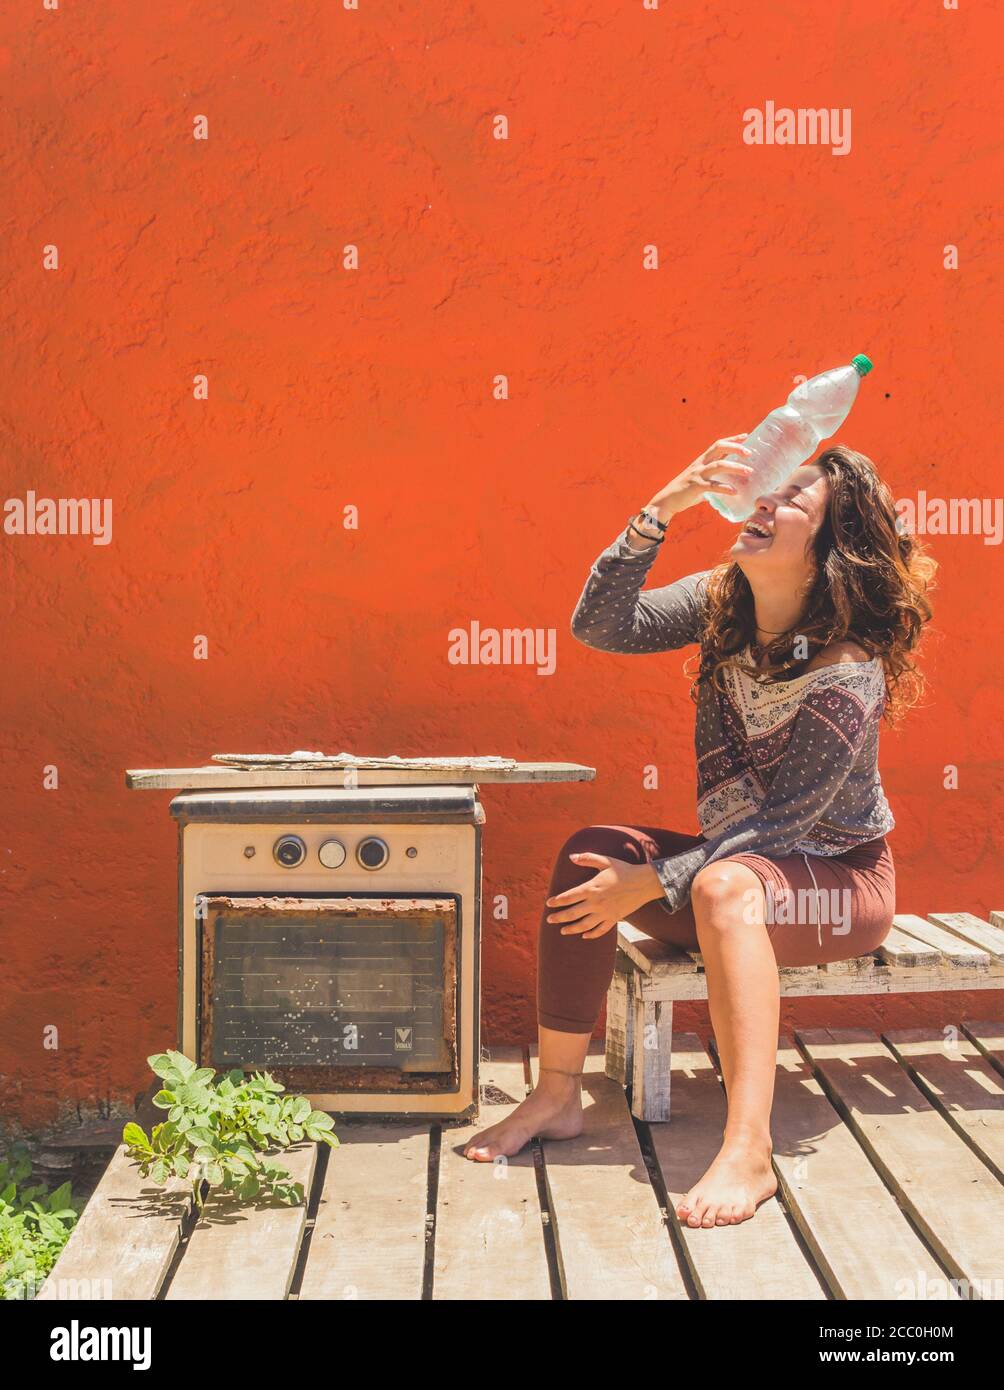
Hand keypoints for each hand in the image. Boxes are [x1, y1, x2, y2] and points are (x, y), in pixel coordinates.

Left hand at [545, 852, 661, 939]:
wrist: (643, 882)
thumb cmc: (623, 870)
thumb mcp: (605, 861)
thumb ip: (587, 858)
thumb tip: (571, 856)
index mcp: (592, 888)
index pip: (569, 897)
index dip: (557, 901)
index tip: (549, 903)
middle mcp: (596, 902)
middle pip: (572, 913)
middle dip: (558, 917)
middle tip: (549, 920)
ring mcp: (605, 913)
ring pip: (584, 925)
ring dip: (571, 929)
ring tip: (562, 931)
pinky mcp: (614, 919)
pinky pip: (600, 930)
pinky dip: (591, 934)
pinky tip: (584, 935)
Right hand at [644, 435, 754, 519]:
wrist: (666, 501)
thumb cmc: (685, 492)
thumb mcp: (700, 482)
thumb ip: (713, 481)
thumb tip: (729, 487)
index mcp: (701, 461)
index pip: (718, 445)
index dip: (732, 439)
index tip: (746, 435)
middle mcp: (700, 464)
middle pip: (719, 448)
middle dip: (735, 447)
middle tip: (749, 453)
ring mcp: (697, 474)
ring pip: (719, 465)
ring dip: (735, 467)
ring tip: (748, 471)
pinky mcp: (695, 487)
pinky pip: (713, 486)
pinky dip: (725, 488)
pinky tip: (735, 492)